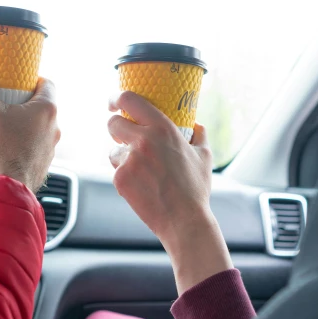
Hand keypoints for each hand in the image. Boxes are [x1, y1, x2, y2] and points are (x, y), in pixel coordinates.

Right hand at [0, 51, 59, 193]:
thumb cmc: (2, 149)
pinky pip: (21, 149)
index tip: (14, 79)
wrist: (7, 188)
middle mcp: (53, 128)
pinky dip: (4, 146)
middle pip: (32, 107)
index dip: (30, 79)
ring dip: (2, 127)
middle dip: (8, 105)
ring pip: (24, 130)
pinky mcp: (39, 164)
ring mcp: (48, 148)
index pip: (46, 83)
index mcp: (47, 110)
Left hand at [108, 92, 231, 292]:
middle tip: (124, 135)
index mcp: (163, 129)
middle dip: (116, 128)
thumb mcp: (204, 156)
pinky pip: (117, 170)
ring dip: (122, 156)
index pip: (130, 100)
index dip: (117, 98)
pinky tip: (142, 185)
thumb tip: (196, 125)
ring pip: (114, 151)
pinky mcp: (120, 179)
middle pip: (112, 123)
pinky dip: (126, 175)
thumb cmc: (195, 189)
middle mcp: (143, 141)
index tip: (114, 101)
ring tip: (142, 170)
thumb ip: (199, 135)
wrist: (184, 220)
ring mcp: (129, 161)